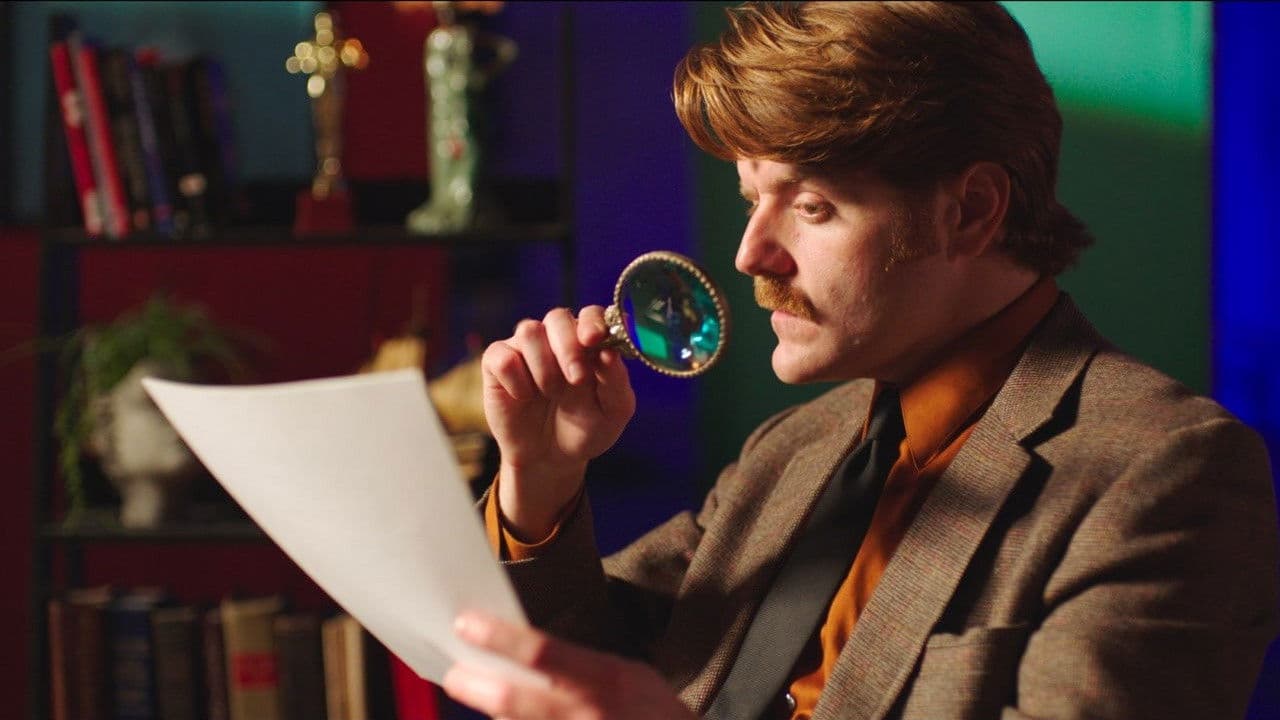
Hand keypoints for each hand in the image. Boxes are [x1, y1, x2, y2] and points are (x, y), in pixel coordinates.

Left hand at [443, 611, 696, 719]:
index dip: (498, 637)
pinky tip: (503, 715)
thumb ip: (580, 664)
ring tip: (475, 692)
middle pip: (513, 699)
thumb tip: (524, 651)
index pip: (542, 651)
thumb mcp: (628, 673)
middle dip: (474, 685)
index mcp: (605, 678)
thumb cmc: (654, 712)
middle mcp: (588, 713)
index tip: (465, 623)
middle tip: (453, 673)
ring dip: (492, 711)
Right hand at [482, 306, 635, 539]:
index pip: (591, 314)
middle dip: (568, 347)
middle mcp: (556, 339)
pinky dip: (516, 380)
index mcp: (588, 343)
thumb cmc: (585, 430)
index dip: (592, 321)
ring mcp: (526, 349)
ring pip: (529, 330)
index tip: (594, 339)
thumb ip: (616, 382)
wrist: (550, 459)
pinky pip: (502, 356)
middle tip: (576, 379)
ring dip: (544, 366)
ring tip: (551, 393)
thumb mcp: (612, 412)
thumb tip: (609, 353)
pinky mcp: (498, 364)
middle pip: (557, 317)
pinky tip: (524, 397)